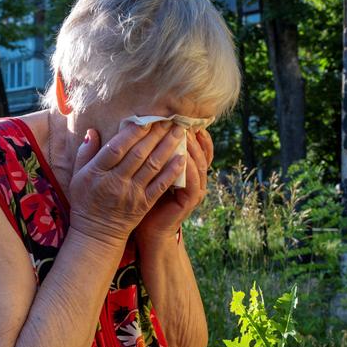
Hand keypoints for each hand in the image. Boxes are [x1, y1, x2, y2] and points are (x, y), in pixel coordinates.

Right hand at [68, 121, 186, 246]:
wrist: (96, 233)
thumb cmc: (85, 201)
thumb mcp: (77, 176)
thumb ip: (85, 153)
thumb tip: (93, 131)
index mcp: (97, 172)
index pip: (116, 148)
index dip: (132, 133)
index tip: (145, 118)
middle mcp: (115, 182)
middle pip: (138, 154)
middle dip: (155, 134)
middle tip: (169, 119)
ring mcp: (131, 193)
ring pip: (152, 166)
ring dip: (167, 147)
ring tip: (179, 132)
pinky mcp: (144, 204)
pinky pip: (160, 185)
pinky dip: (172, 172)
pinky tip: (182, 158)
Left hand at [135, 128, 213, 242]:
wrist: (148, 229)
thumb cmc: (146, 197)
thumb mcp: (151, 171)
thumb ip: (153, 152)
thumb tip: (144, 126)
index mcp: (188, 170)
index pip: (198, 147)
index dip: (195, 132)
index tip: (184, 117)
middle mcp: (196, 178)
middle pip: (202, 152)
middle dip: (194, 136)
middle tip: (183, 121)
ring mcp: (195, 190)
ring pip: (199, 164)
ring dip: (192, 148)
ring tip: (183, 133)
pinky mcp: (190, 200)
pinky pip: (193, 181)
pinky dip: (188, 167)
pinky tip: (181, 156)